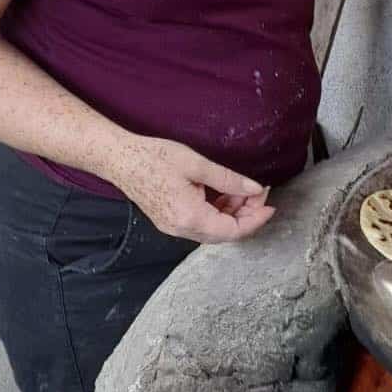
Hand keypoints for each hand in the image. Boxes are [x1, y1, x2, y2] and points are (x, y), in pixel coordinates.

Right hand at [102, 135, 275, 242]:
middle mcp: (181, 229)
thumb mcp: (197, 164)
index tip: (270, 205)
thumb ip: (229, 180)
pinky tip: (225, 194)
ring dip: (233, 213)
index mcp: (190, 217)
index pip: (233, 230)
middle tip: (259, 192)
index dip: (255, 220)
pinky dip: (218, 212)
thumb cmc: (155, 158)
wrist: (120, 159)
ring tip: (244, 190)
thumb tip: (255, 189)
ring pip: (214, 230)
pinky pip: (202, 224)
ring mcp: (174, 227)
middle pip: (225, 233)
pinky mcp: (170, 221)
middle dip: (247, 215)